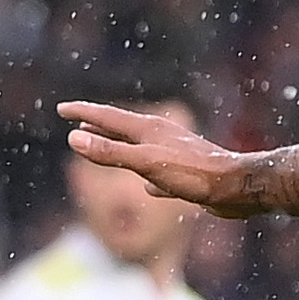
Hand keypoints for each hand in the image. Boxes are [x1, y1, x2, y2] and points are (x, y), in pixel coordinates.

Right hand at [59, 101, 253, 213]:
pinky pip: (159, 174)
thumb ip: (110, 152)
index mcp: (149, 130)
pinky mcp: (187, 175)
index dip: (82, 113)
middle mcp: (161, 137)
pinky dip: (147, 178)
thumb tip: (73, 138)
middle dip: (98, 125)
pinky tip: (149, 189)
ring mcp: (174, 155)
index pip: (107, 117)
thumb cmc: (193, 174)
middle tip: (77, 120)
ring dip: (120, 148)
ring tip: (106, 148)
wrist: (237, 188)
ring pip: (139, 149)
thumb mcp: (145, 163)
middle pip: (122, 128)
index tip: (61, 109)